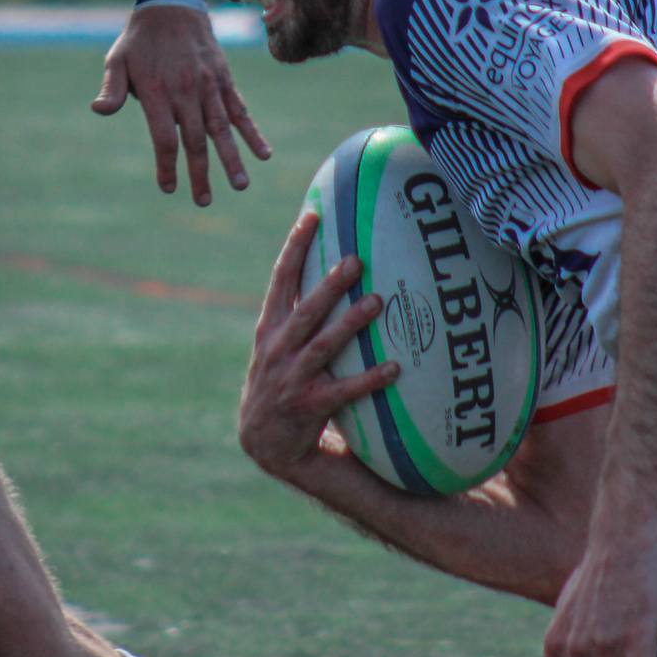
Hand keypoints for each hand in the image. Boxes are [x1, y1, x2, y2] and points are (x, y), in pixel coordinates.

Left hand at [91, 4, 269, 205]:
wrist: (172, 5)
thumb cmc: (140, 39)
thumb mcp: (117, 60)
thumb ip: (112, 88)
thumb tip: (99, 110)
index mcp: (157, 91)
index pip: (164, 138)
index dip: (167, 165)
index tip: (168, 187)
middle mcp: (186, 92)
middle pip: (195, 140)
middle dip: (200, 173)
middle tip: (203, 201)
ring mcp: (208, 86)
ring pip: (222, 129)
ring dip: (232, 159)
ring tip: (240, 185)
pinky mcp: (224, 80)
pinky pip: (240, 110)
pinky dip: (252, 132)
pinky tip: (263, 154)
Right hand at [237, 211, 396, 477]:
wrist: (261, 441)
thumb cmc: (279, 382)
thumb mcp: (276, 345)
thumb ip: (298, 313)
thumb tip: (335, 269)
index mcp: (269, 328)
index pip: (281, 279)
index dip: (295, 246)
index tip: (312, 214)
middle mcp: (278, 349)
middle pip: (306, 309)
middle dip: (329, 283)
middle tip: (356, 259)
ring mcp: (292, 378)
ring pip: (324, 345)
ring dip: (350, 323)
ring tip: (378, 302)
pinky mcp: (309, 406)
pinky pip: (344, 390)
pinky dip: (369, 378)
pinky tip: (394, 368)